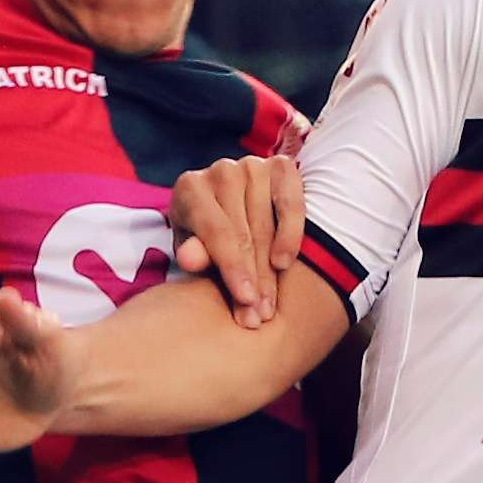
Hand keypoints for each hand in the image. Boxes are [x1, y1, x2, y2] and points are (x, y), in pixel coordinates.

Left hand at [164, 150, 304, 326]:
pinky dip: (291, 234)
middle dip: (253, 279)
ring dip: (271, 270)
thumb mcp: (192, 246)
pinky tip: (285, 263)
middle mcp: (221, 171)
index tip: (245, 301)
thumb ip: (192, 252)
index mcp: (190, 187)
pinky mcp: (281, 166)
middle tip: (258, 316)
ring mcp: (252, 166)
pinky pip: (292, 204)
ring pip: (267, 225)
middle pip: (243, 233)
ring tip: (270, 305)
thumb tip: (191, 260)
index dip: (232, 268)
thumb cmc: (204, 235)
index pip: (215, 231)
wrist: (228, 204)